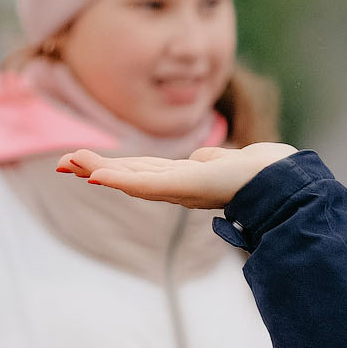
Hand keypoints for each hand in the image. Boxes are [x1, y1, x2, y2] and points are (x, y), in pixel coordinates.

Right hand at [57, 141, 299, 209]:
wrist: (283, 184)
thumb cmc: (260, 174)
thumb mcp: (223, 162)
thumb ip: (207, 160)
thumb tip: (200, 158)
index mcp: (183, 180)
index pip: (140, 171)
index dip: (112, 167)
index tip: (84, 163)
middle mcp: (177, 188)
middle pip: (128, 175)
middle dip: (95, 169)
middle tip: (63, 163)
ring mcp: (180, 189)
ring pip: (132, 179)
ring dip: (99, 170)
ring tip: (70, 163)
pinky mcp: (186, 187)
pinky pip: (148, 184)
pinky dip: (122, 180)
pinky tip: (99, 175)